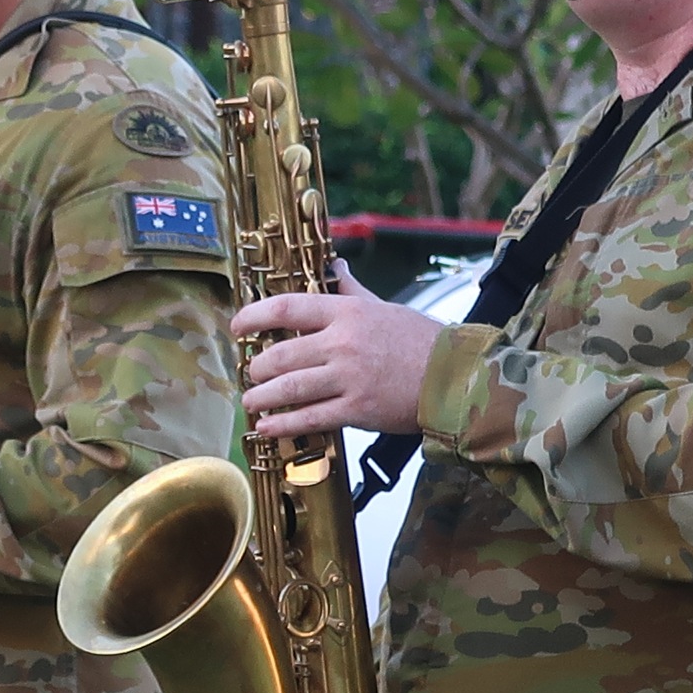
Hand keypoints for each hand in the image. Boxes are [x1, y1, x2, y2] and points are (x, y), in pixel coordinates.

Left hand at [231, 261, 442, 436]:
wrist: (454, 378)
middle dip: (258, 368)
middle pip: (282, 354)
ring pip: (290, 387)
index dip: (254, 316)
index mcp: (346, 312)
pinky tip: (267, 427)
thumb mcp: (384, 306)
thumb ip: (352, 289)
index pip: (287, 308)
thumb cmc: (420, 340)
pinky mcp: (357, 410)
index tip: (238, 327)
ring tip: (251, 401)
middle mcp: (343, 343)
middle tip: (250, 374)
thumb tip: (335, 264)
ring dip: (262, 397)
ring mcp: (349, 378)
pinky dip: (283, 424)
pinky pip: (310, 418)